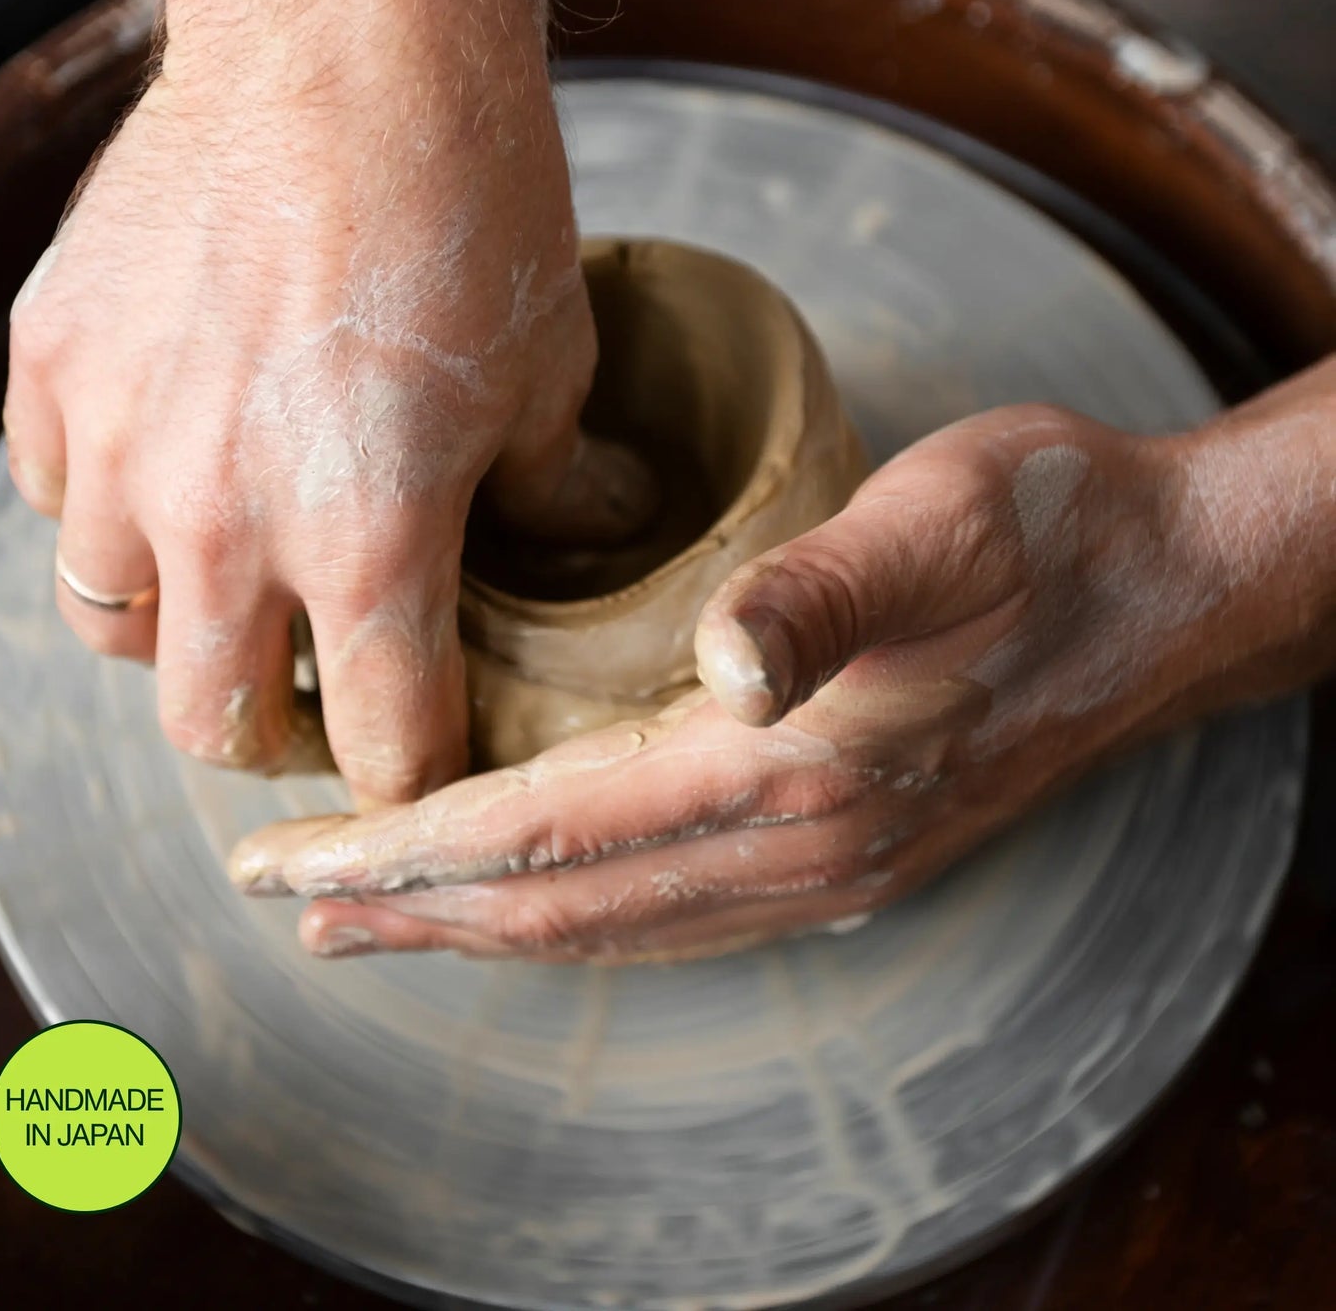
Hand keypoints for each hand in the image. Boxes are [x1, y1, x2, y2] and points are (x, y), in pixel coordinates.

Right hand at [4, 0, 649, 801]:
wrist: (346, 40)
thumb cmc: (469, 202)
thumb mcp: (552, 373)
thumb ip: (560, 495)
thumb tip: (598, 533)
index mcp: (368, 542)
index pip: (379, 745)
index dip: (410, 775)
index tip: (419, 763)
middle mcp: (224, 521)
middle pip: (217, 728)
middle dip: (278, 735)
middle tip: (318, 694)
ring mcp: (121, 445)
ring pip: (119, 630)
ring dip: (187, 630)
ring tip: (239, 580)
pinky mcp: (54, 367)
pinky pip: (59, 504)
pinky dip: (117, 518)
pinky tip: (174, 468)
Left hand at [232, 399, 1303, 961]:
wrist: (1166, 588)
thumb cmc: (1049, 534)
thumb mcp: (939, 526)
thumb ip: (827, 598)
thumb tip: (734, 662)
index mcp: (796, 769)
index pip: (552, 832)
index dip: (412, 849)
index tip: (294, 856)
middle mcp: (804, 845)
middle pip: (560, 902)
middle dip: (412, 905)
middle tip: (286, 897)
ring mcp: (829, 864)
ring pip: (612, 922)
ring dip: (480, 926)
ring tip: (376, 921)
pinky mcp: (848, 848)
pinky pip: (676, 913)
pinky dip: (574, 919)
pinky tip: (533, 907)